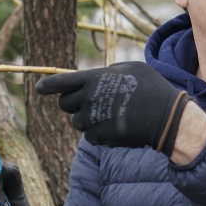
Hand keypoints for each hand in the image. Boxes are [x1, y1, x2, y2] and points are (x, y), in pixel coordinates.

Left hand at [36, 62, 190, 154]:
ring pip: (77, 121)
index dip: (46, 86)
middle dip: (73, 103)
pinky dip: (100, 133)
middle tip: (90, 102)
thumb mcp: (130, 68)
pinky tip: (118, 127)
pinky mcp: (97, 137)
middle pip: (64, 104)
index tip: (39, 89)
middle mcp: (87, 98)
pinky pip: (90, 135)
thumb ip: (106, 71)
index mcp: (93, 79)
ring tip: (112, 115)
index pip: (59, 83)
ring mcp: (91, 119)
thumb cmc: (152, 88)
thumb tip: (96, 76)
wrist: (166, 117)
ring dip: (88, 118)